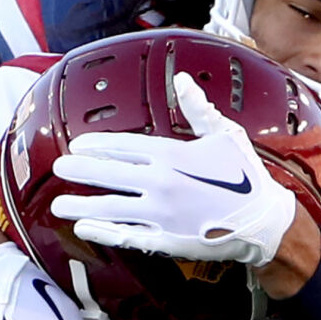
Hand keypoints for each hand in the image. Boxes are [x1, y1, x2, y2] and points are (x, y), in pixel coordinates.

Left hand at [50, 71, 295, 268]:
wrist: (262, 220)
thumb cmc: (244, 176)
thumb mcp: (225, 134)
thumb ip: (198, 109)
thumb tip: (182, 79)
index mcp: (173, 155)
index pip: (125, 148)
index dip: (98, 147)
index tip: (78, 146)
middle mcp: (161, 183)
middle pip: (111, 175)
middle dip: (81, 172)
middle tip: (59, 169)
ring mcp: (160, 214)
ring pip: (112, 208)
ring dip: (82, 206)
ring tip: (58, 206)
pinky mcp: (165, 240)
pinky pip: (127, 236)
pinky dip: (103, 232)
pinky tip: (84, 228)